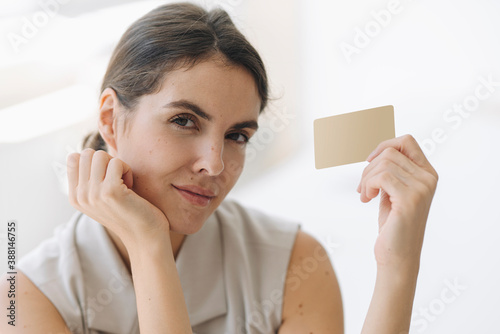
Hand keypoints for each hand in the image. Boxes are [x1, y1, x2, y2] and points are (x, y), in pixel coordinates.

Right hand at [66, 148, 169, 246]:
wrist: (145, 237)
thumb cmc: (130, 212)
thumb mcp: (102, 197)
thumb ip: (91, 179)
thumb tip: (89, 153)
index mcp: (75, 196)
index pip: (73, 158)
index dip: (95, 161)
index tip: (108, 178)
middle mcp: (80, 196)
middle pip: (88, 153)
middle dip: (107, 161)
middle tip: (118, 180)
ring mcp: (93, 194)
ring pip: (100, 155)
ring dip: (117, 165)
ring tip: (125, 184)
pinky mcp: (110, 192)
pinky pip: (117, 162)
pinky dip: (128, 170)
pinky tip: (131, 188)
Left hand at [356, 135, 438, 269]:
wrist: (397, 255)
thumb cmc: (393, 224)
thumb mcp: (393, 192)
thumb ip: (392, 172)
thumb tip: (378, 152)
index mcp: (427, 174)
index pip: (407, 141)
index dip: (384, 145)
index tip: (370, 161)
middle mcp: (428, 178)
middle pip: (390, 152)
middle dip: (369, 168)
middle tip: (363, 189)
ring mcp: (422, 188)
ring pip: (384, 163)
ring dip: (366, 178)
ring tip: (365, 195)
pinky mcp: (410, 199)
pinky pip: (381, 177)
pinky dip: (368, 185)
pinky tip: (366, 199)